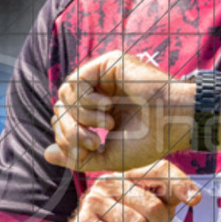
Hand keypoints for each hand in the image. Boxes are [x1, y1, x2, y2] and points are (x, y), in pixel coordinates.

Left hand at [45, 50, 193, 171]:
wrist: (174, 122)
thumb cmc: (150, 141)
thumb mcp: (108, 157)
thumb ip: (77, 158)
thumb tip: (46, 154)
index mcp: (100, 114)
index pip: (65, 122)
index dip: (66, 140)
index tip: (90, 151)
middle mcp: (99, 93)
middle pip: (60, 109)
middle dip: (69, 131)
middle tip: (93, 142)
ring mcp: (103, 77)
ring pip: (64, 95)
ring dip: (80, 116)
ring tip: (106, 124)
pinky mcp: (106, 64)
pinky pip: (75, 81)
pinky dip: (85, 101)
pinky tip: (107, 108)